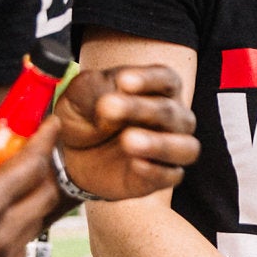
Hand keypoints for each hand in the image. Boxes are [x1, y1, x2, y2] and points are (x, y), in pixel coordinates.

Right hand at [0, 118, 65, 256]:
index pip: (31, 166)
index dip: (45, 141)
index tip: (51, 126)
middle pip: (44, 198)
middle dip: (45, 170)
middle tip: (33, 153)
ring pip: (34, 225)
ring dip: (33, 201)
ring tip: (17, 184)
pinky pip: (16, 248)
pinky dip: (18, 227)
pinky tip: (0, 217)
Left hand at [52, 64, 198, 201]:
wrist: (71, 152)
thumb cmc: (85, 112)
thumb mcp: (80, 93)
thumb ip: (94, 91)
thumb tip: (108, 105)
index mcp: (158, 88)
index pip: (165, 79)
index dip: (148, 80)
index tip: (123, 81)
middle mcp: (173, 118)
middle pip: (170, 112)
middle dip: (141, 109)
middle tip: (108, 107)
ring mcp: (170, 149)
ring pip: (185, 147)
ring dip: (160, 144)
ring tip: (128, 141)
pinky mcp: (161, 177)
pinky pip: (171, 176)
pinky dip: (156, 171)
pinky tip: (135, 165)